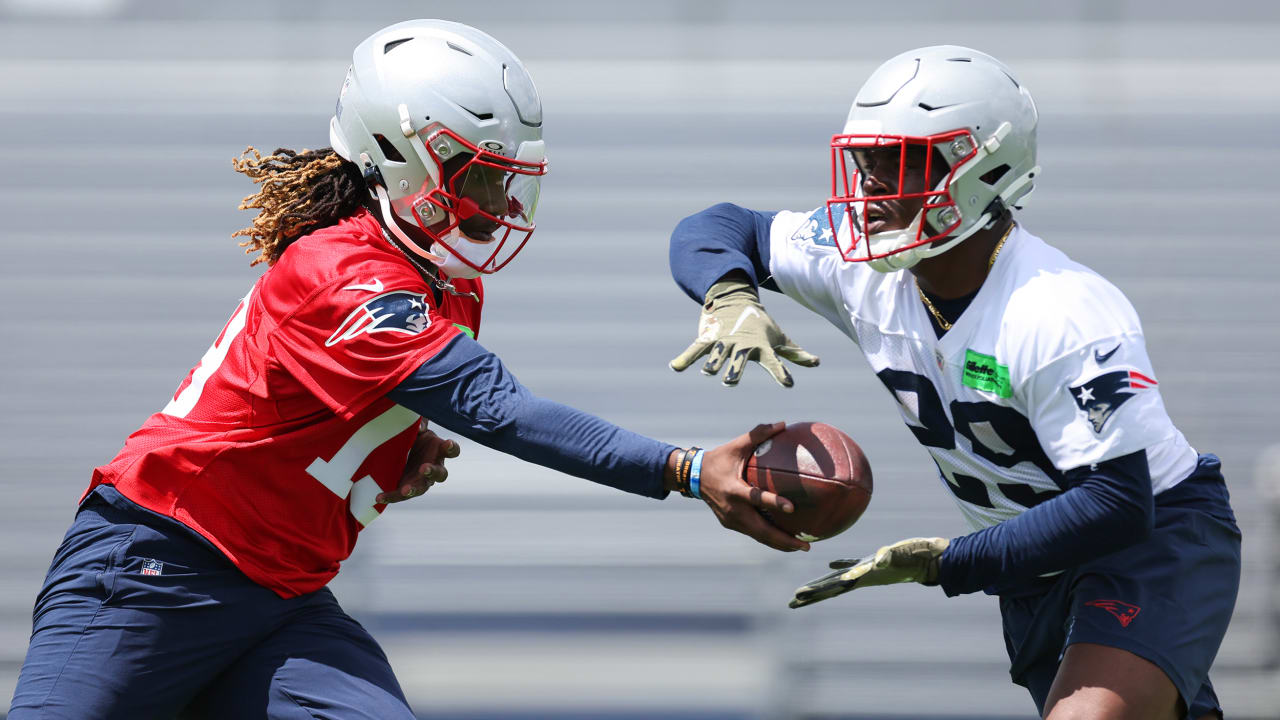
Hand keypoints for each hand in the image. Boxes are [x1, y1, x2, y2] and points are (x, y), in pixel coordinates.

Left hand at [377, 422, 460, 503]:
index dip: (451, 447)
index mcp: (439, 451)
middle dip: (432, 471)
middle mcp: (435, 467)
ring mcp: (422, 480)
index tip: (448, 443)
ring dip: (414, 489)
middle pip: (440, 474)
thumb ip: (420, 424)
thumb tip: (417, 427)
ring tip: (405, 490)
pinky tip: (379, 497)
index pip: (452, 451)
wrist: (404, 449)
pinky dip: (391, 496)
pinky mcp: (407, 488)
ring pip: (421, 488)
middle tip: (424, 468)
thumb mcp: (417, 427)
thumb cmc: (416, 436)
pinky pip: (400, 495)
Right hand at [669, 275, 818, 386]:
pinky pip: (695, 348)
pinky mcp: (708, 336)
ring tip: (708, 371)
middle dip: (734, 369)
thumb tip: (817, 362)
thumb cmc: (760, 324)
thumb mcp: (779, 337)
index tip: (789, 384)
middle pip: (738, 359)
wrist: (735, 298)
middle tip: (730, 382)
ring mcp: (724, 340)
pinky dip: (685, 357)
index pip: (774, 361)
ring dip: (712, 362)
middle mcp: (742, 344)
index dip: (781, 372)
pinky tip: (675, 367)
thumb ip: (795, 354)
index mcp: (761, 346)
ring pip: (716, 353)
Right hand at [693, 422, 810, 551]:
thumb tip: (782, 423)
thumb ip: (758, 434)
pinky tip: (785, 540)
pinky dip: (769, 538)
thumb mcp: (736, 445)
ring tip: (802, 547)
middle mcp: (732, 510)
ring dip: (779, 544)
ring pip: (758, 536)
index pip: (755, 498)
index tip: (792, 508)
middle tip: (806, 546)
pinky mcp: (731, 524)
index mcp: (733, 490)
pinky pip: (753, 533)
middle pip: (761, 531)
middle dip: (783, 540)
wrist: (694, 477)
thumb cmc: (719, 459)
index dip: (773, 503)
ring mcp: (731, 520)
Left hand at [788, 537, 948, 608]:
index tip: (797, 597)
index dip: (816, 591)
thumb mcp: (902, 554)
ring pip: (838, 578)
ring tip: (803, 591)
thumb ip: (889, 558)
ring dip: (821, 584)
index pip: (834, 585)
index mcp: (864, 576)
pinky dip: (839, 564)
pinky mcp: (873, 562)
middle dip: (811, 595)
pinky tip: (829, 564)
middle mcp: (863, 577)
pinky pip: (851, 564)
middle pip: (831, 588)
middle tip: (791, 604)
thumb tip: (879, 561)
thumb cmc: (917, 555)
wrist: (933, 559)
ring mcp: (867, 570)